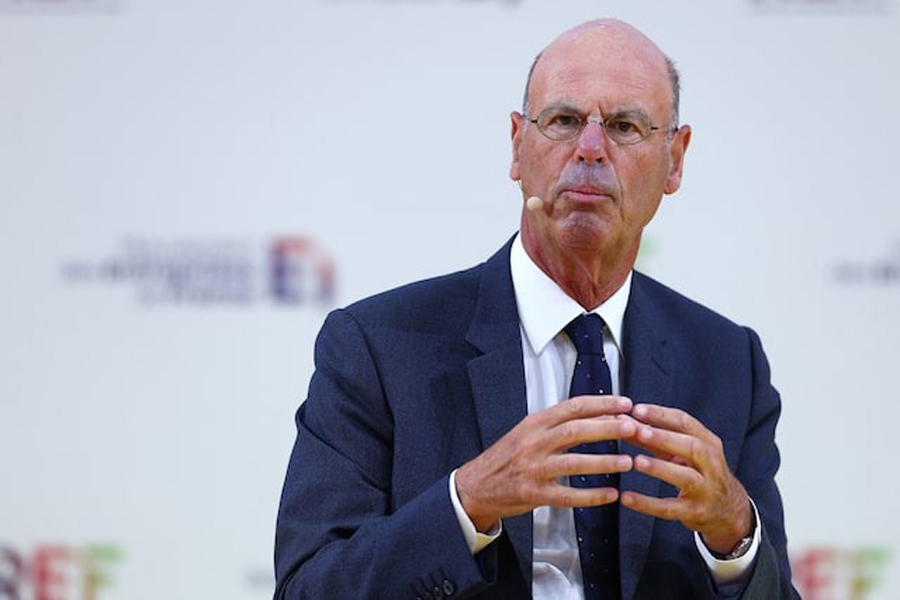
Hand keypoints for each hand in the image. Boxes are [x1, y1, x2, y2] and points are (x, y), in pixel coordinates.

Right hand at [455, 395, 635, 531]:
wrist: (475, 485)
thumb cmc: (506, 458)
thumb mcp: (527, 432)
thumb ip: (557, 424)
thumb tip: (597, 414)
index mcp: (534, 423)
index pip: (572, 407)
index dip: (602, 404)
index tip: (625, 403)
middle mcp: (533, 443)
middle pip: (575, 430)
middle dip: (607, 427)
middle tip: (632, 427)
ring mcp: (533, 469)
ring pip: (573, 462)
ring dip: (604, 461)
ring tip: (628, 462)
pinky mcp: (534, 494)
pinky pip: (567, 496)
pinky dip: (591, 496)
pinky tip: (610, 495)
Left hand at [620, 404, 751, 554]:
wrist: (727, 510)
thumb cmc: (698, 473)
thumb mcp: (680, 453)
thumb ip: (652, 438)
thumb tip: (622, 422)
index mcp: (707, 443)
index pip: (685, 422)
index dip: (661, 415)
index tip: (636, 409)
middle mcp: (711, 464)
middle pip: (691, 447)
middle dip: (664, 437)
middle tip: (639, 431)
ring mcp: (705, 490)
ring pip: (685, 477)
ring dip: (660, 468)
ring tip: (636, 461)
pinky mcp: (694, 512)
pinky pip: (670, 509)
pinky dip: (648, 504)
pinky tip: (627, 497)